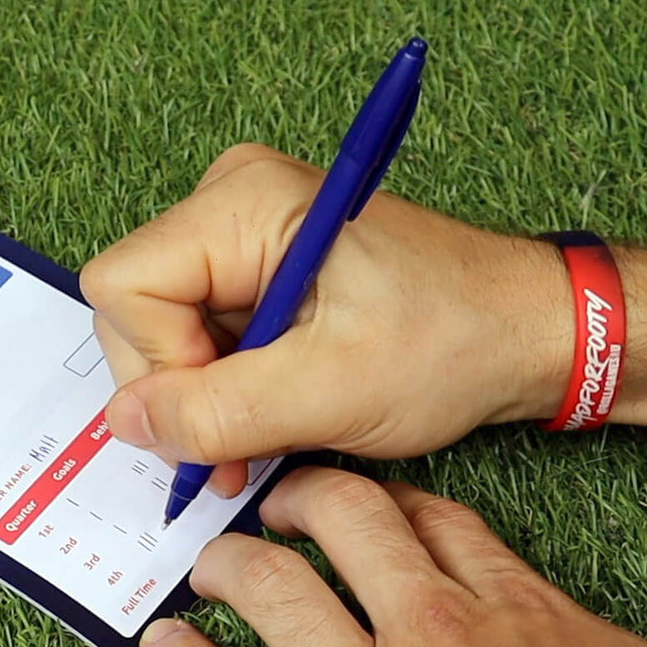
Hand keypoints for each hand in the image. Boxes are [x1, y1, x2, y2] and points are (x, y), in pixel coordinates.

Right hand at [79, 143, 574, 495]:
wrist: (523, 331)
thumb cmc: (452, 342)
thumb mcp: (328, 394)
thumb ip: (214, 413)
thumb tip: (125, 422)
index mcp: (244, 202)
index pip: (123, 287)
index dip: (157, 363)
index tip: (224, 408)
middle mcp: (229, 200)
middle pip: (132, 310)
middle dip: (179, 390)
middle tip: (239, 446)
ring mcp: (238, 231)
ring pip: (159, 330)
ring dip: (203, 397)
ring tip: (267, 431)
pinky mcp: (252, 263)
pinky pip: (195, 332)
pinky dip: (224, 384)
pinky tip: (272, 407)